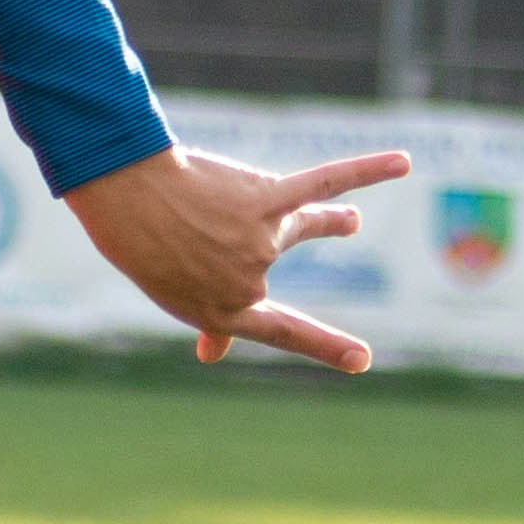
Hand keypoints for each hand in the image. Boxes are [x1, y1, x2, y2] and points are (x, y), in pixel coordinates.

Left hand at [65, 138, 413, 375]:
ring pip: (307, 221)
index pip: (284, 331)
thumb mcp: (174, 294)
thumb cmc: (142, 243)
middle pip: (286, 248)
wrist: (122, 195)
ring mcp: (260, 242)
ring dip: (330, 220)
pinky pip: (324, 185)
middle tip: (348, 227)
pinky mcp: (265, 199)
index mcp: (226, 311)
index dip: (324, 346)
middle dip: (305, 232)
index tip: (363, 360)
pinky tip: (402, 164)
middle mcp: (249, 281)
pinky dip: (365, 172)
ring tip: (352, 225)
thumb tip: (212, 355)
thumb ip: (209, 321)